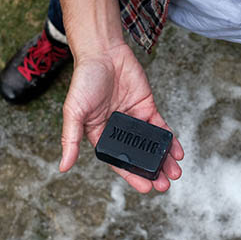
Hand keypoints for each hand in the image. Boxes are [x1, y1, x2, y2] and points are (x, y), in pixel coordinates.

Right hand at [59, 43, 184, 192]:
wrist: (102, 51)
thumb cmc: (84, 80)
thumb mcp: (74, 112)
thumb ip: (70, 139)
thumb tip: (63, 167)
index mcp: (100, 135)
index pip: (118, 161)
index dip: (132, 175)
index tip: (146, 188)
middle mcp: (118, 130)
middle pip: (138, 155)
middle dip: (152, 171)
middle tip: (165, 185)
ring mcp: (134, 119)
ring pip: (152, 144)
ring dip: (164, 159)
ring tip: (175, 173)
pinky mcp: (147, 106)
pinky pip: (160, 127)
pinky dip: (169, 140)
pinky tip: (177, 151)